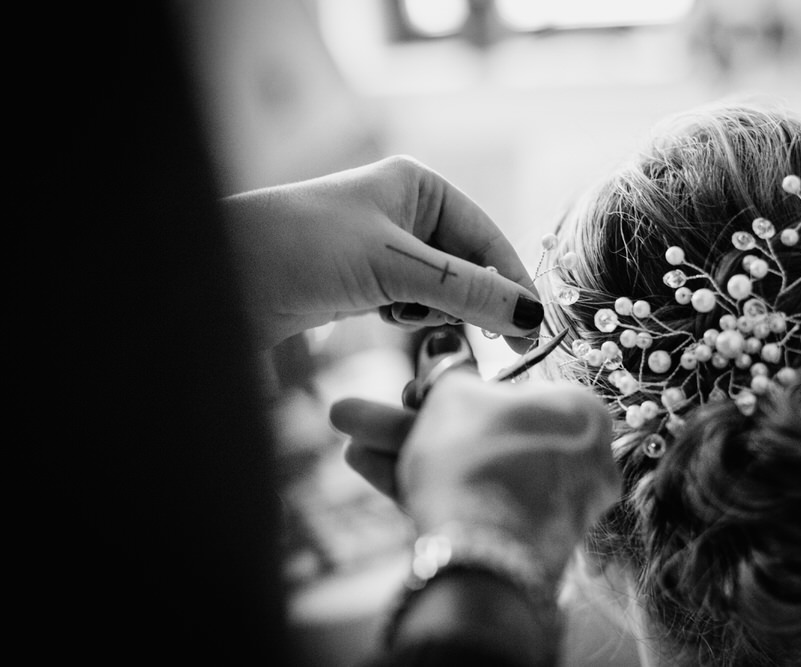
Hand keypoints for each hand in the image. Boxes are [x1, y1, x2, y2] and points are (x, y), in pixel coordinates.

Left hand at [223, 156, 542, 349]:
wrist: (223, 272)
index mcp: (419, 186)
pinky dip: (412, 317)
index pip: (487, 236)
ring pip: (441, 289)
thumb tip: (531, 313)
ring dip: (440, 311)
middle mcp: (406, 211)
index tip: (534, 328)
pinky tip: (393, 320)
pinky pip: (412, 303)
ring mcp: (385, 247)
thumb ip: (466, 290)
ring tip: (419, 321)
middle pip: (468, 265)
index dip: (512, 282)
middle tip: (499, 344)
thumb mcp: (395, 265)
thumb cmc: (305, 247)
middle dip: (476, 301)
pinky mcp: (364, 280)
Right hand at [330, 373, 618, 580]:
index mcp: (580, 411)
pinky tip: (367, 467)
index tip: (410, 391)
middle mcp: (577, 460)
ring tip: (350, 445)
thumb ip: (447, 371)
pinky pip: (472, 503)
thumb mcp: (452, 394)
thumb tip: (443, 343)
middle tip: (362, 416)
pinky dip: (425, 487)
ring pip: (469, 470)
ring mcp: (553, 508)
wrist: (481, 554)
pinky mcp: (523, 545)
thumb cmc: (476, 454)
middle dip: (412, 425)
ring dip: (405, 453)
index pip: (511, 391)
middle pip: (481, 433)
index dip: (452, 391)